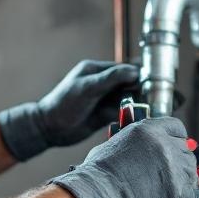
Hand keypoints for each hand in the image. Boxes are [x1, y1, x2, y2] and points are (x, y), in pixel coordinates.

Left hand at [0, 60, 138, 160]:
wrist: (49, 128)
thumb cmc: (64, 103)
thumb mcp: (88, 87)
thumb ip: (111, 78)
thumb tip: (135, 71)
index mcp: (96, 71)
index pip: (122, 69)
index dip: (135, 76)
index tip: (148, 83)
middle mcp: (101, 84)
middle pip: (127, 84)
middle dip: (137, 91)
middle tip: (147, 99)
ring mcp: (103, 99)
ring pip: (126, 99)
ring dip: (134, 104)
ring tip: (141, 110)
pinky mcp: (104, 115)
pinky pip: (122, 113)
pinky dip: (128, 115)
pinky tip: (134, 118)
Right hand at [50, 117, 197, 197]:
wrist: (97, 196)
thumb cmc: (96, 177)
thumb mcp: (112, 147)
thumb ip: (132, 145)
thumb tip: (135, 151)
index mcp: (147, 130)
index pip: (176, 128)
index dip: (176, 140)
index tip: (175, 148)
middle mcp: (163, 144)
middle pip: (186, 152)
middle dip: (179, 165)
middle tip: (168, 177)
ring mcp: (172, 167)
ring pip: (191, 175)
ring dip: (182, 185)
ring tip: (166, 194)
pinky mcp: (177, 190)